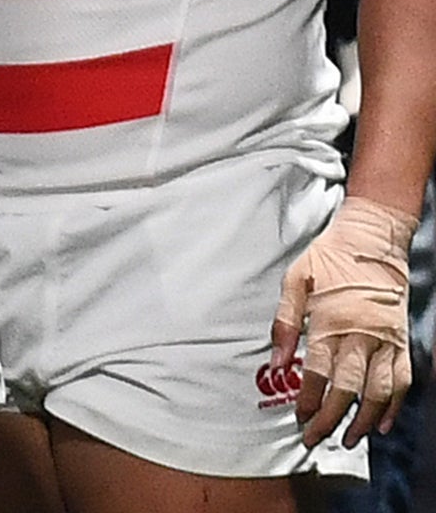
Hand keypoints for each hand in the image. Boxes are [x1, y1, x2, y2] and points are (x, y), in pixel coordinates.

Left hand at [272, 195, 418, 447]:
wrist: (372, 240)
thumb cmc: (328, 259)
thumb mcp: (294, 280)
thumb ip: (285, 322)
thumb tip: (277, 361)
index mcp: (331, 322)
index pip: (318, 374)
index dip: (307, 400)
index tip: (298, 418)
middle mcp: (361, 336)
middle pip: (347, 390)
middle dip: (329, 419)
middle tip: (314, 439)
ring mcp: (386, 341)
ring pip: (378, 392)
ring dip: (363, 421)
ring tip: (347, 440)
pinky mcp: (401, 341)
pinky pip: (402, 380)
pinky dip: (394, 406)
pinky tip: (383, 423)